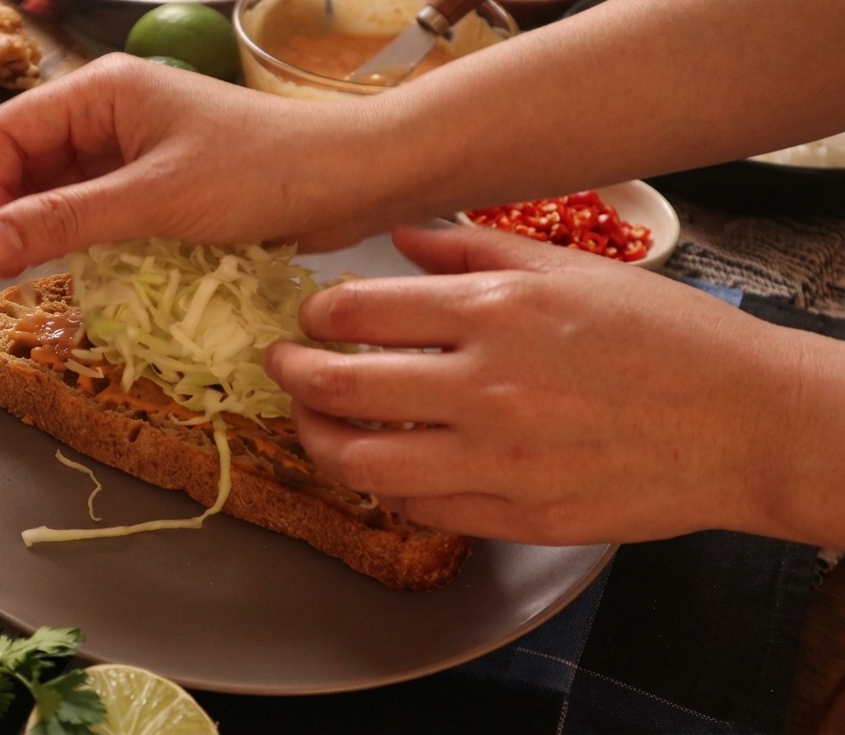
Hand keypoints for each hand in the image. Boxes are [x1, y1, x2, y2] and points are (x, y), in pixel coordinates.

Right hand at [0, 54, 437, 281]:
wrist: (351, 179)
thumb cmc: (261, 173)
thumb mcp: (157, 199)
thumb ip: (67, 221)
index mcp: (100, 91)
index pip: (6, 136)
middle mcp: (109, 113)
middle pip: (25, 162)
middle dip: (0, 216)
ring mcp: (135, 148)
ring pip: (58, 188)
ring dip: (35, 229)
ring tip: (18, 278)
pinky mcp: (160, 182)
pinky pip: (98, 207)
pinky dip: (77, 237)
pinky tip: (68, 268)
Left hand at [265, 225, 811, 545]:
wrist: (746, 423)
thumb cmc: (666, 338)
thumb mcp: (570, 271)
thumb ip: (472, 252)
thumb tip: (399, 238)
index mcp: (497, 314)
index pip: (360, 311)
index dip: (317, 314)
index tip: (311, 318)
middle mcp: (486, 388)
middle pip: (342, 388)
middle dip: (293, 376)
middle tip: (282, 367)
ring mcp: (499, 461)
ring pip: (364, 464)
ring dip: (319, 441)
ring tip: (313, 424)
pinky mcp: (517, 518)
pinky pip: (421, 511)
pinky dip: (389, 488)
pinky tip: (387, 467)